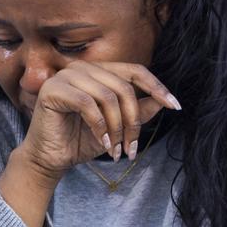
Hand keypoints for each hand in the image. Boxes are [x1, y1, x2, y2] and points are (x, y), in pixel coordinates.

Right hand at [19, 61, 180, 181]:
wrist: (51, 159)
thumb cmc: (81, 140)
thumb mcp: (117, 126)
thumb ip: (138, 111)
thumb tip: (164, 101)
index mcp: (98, 72)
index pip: (134, 71)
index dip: (157, 86)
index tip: (175, 106)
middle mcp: (82, 68)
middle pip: (124, 87)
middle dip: (133, 121)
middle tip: (131, 147)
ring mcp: (66, 76)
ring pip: (108, 97)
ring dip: (117, 128)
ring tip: (116, 150)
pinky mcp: (53, 90)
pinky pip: (88, 104)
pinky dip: (100, 127)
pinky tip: (101, 143)